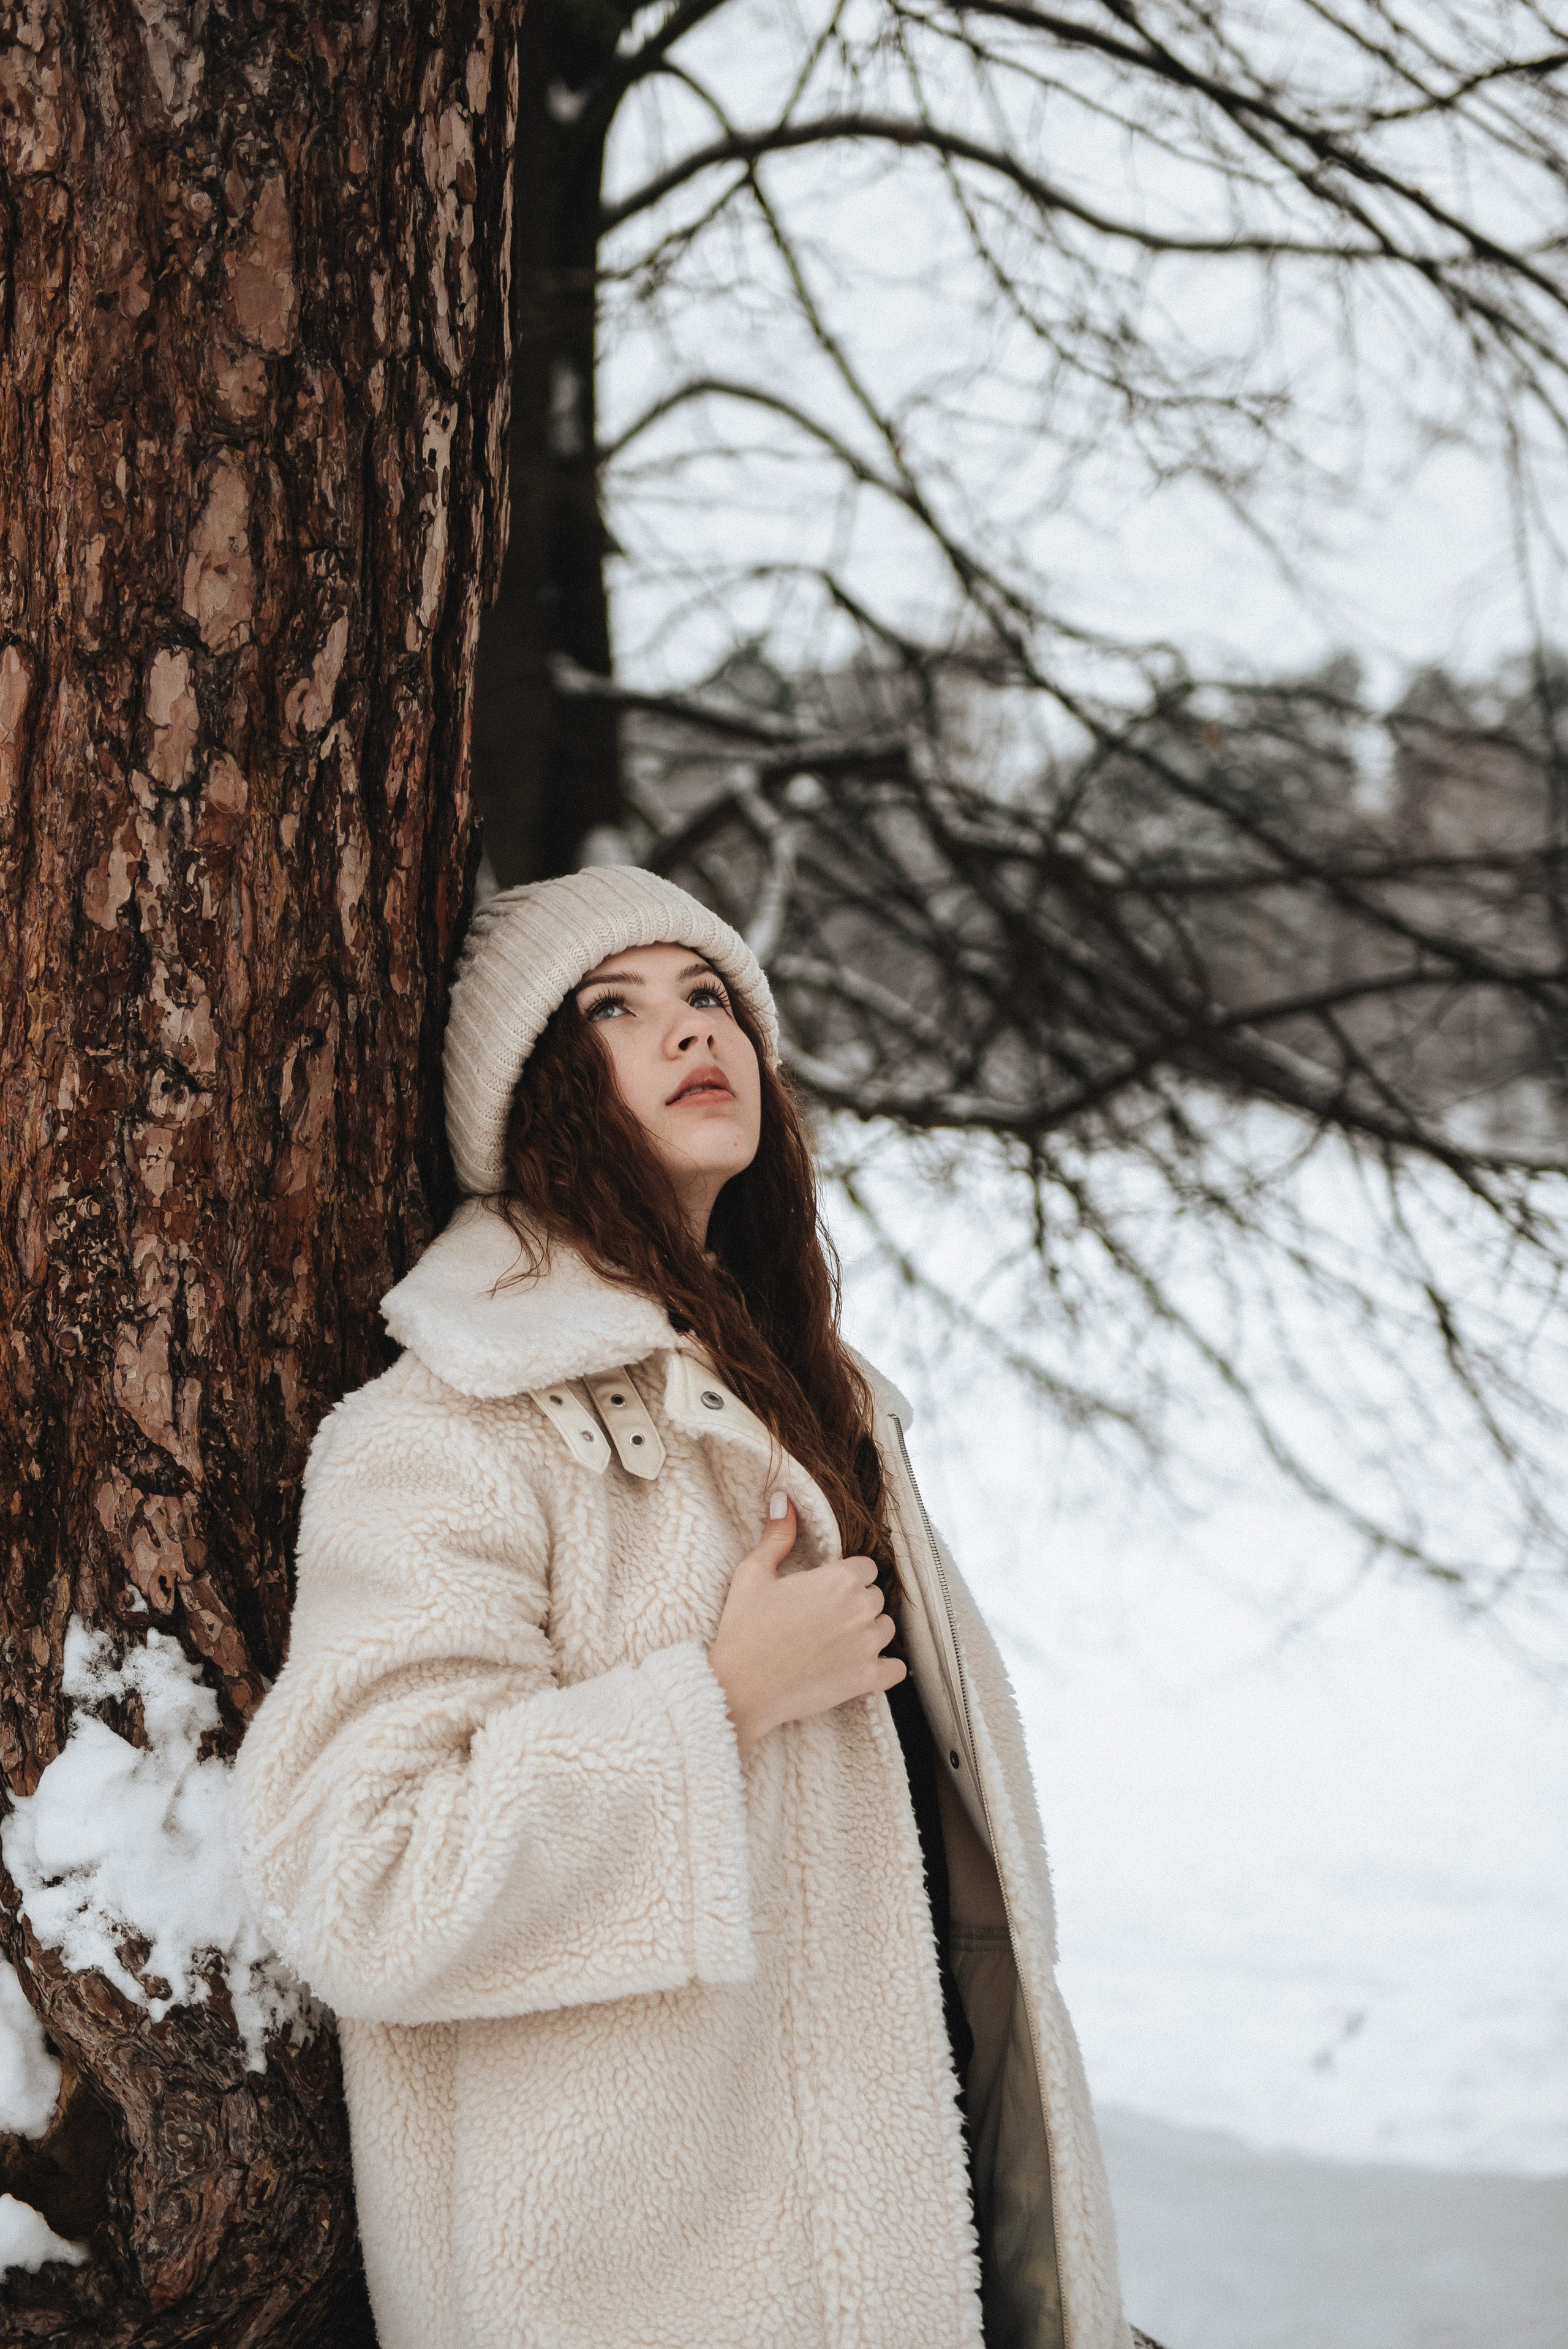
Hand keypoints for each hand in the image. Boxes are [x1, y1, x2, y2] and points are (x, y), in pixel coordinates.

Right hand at [706, 1496, 906, 1753]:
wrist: (740, 1686)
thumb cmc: (744, 1628)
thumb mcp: (754, 1573)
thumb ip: (777, 1536)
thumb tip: (784, 1500)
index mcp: (839, 1579)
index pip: (865, 1567)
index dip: (846, 1576)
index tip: (826, 1589)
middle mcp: (861, 1609)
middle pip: (875, 1596)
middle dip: (855, 1603)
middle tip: (825, 1616)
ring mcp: (867, 1646)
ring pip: (886, 1628)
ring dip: (868, 1631)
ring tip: (838, 1641)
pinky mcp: (867, 1679)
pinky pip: (895, 1669)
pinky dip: (884, 1667)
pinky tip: (863, 1666)